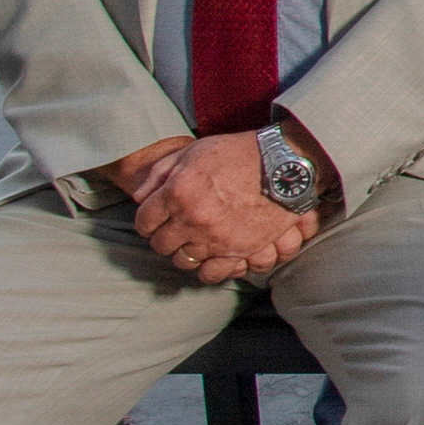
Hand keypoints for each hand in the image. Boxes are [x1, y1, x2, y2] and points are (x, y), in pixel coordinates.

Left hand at [131, 132, 316, 285]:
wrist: (284, 165)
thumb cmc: (238, 153)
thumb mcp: (193, 151)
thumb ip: (160, 172)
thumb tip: (139, 196)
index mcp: (176, 193)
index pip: (144, 221)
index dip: (147, 221)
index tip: (154, 220)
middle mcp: (191, 219)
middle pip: (161, 245)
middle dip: (163, 238)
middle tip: (173, 231)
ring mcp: (215, 238)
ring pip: (183, 261)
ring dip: (185, 253)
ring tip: (193, 244)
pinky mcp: (238, 250)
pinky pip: (211, 273)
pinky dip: (208, 269)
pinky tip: (211, 257)